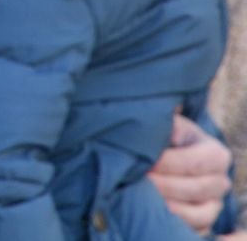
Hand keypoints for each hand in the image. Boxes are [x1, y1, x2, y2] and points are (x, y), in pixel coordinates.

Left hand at [147, 112, 230, 233]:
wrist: (168, 155)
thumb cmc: (166, 138)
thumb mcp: (168, 126)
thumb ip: (168, 126)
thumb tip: (164, 130)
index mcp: (216, 155)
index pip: (192, 163)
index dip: (165, 164)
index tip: (141, 162)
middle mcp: (220, 182)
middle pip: (195, 189)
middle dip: (162, 185)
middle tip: (135, 180)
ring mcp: (214, 205)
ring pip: (199, 215)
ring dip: (168, 207)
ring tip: (141, 198)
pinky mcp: (203, 222)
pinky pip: (195, 230)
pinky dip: (175, 224)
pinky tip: (152, 213)